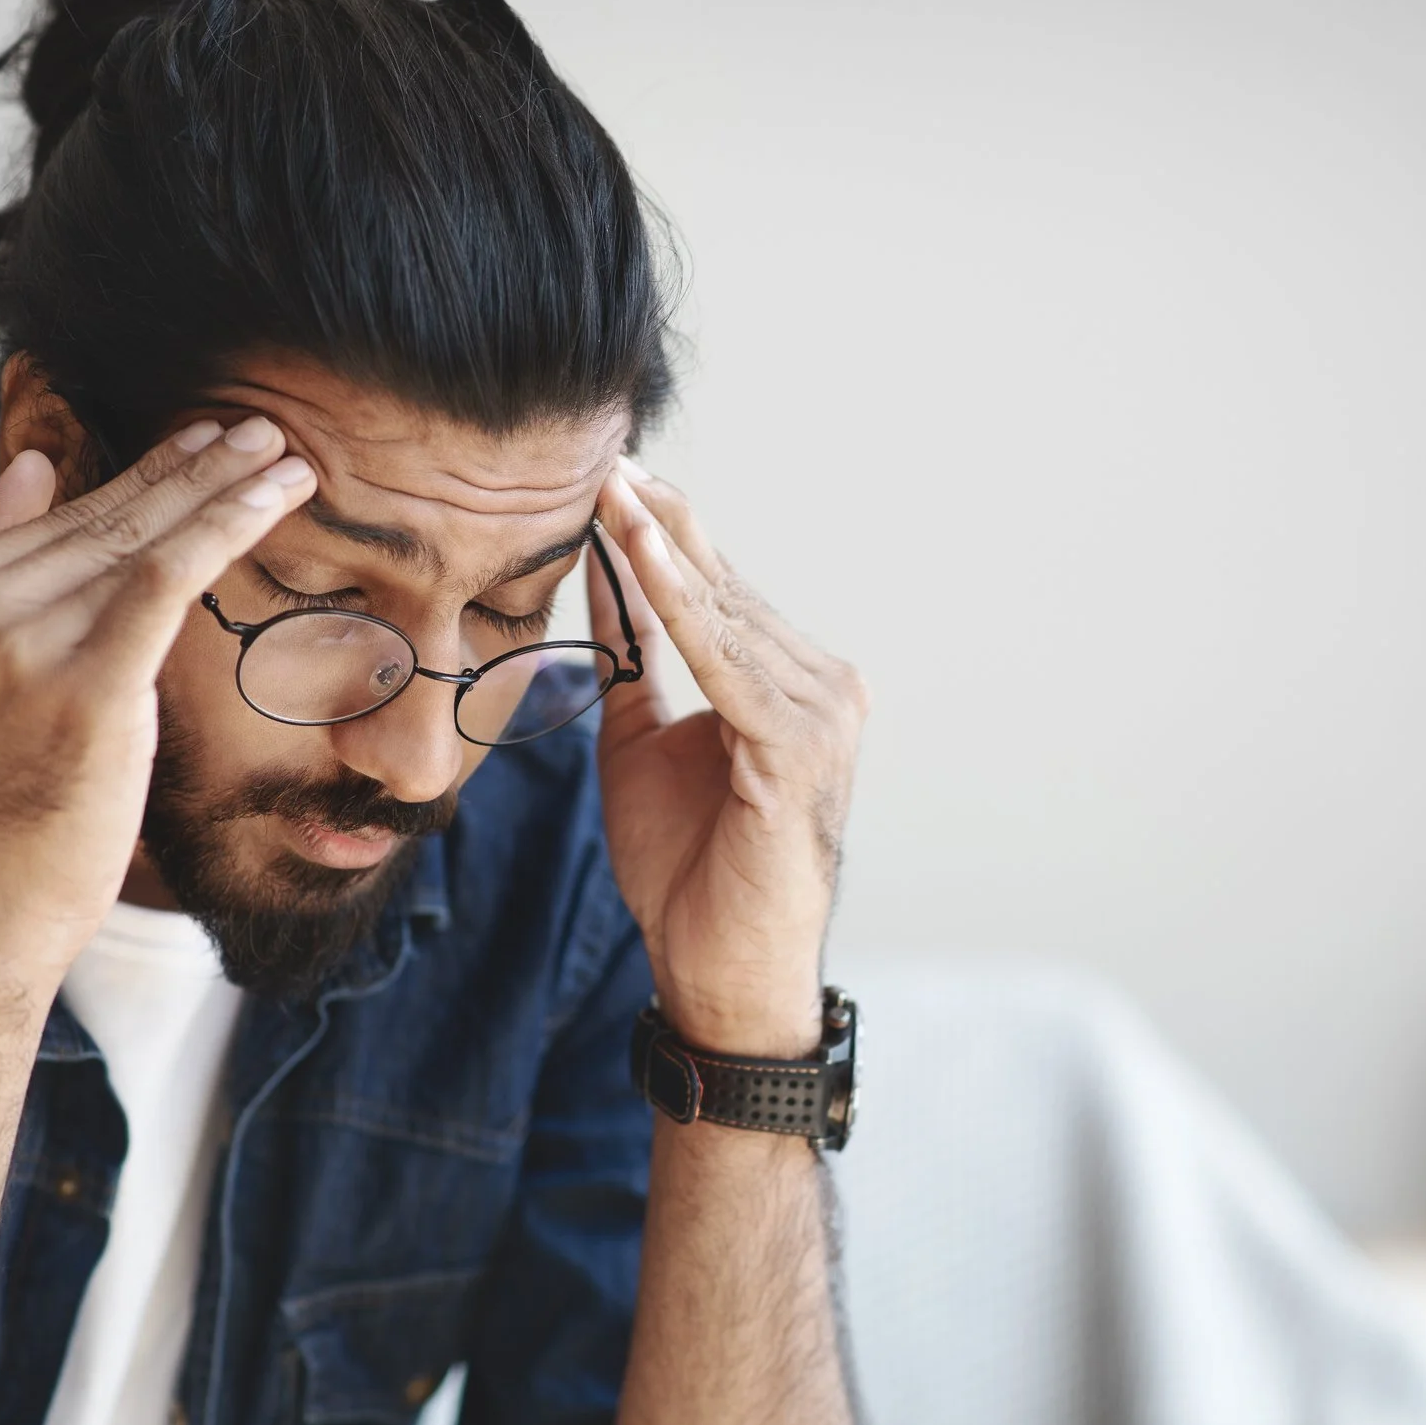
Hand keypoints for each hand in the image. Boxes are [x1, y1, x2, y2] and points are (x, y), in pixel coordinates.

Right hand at [0, 418, 314, 995]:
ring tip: (283, 454)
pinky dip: (228, 525)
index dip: (142, 473)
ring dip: (224, 487)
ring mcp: (20, 638)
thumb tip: (35, 466)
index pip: (60, 515)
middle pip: (106, 517)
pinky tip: (277, 495)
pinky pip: (168, 576)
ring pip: (143, 536)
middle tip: (257, 427)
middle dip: (192, 467)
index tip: (204, 440)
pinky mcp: (84, 681)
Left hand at [587, 464, 867, 1057]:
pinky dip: (678, 603)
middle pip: (726, 586)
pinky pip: (724, 658)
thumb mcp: (639, 743)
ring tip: (610, 487)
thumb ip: (631, 660)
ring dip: (663, 547)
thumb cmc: (689, 872)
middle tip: (604, 453)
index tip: (606, 474)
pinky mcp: (797, 746)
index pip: (720, 591)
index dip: (661, 533)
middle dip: (660, 521)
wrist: (719, 971)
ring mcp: (821, 714)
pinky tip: (636, 551)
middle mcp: (822, 687)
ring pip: (726, 612)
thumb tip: (603, 576)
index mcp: (791, 686)